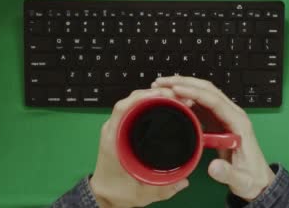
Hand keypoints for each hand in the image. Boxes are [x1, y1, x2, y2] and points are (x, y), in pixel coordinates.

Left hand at [90, 88, 189, 207]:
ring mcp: (116, 127)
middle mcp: (113, 130)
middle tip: (176, 95)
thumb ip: (164, 189)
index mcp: (113, 140)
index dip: (142, 97)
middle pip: (130, 100)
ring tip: (173, 97)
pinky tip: (163, 104)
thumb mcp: (142, 193)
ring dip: (152, 96)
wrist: (104, 195)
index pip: (123, 108)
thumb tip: (185, 180)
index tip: (163, 94)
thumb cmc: (116, 191)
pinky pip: (134, 108)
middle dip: (154, 93)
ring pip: (133, 102)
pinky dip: (148, 103)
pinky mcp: (121, 129)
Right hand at [152, 76, 275, 200]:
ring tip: (163, 87)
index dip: (194, 93)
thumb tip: (213, 167)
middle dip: (185, 83)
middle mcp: (232, 115)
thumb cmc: (251, 178)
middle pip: (207, 90)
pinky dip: (186, 99)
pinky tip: (172, 100)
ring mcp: (224, 117)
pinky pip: (200, 105)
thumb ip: (228, 174)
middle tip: (163, 82)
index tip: (175, 89)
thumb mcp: (241, 181)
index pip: (215, 101)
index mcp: (238, 123)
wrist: (258, 181)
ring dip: (183, 87)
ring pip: (203, 94)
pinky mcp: (217, 122)